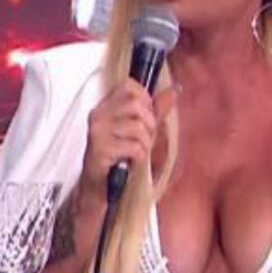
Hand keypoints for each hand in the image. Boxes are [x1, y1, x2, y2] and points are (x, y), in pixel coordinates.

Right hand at [78, 79, 176, 204]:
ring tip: (136, 152)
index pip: (128, 86)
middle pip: (136, 105)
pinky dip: (139, 156)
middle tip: (144, 139)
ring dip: (145, 144)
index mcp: (105, 107)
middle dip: (149, 124)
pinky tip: (131, 161)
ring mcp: (97, 132)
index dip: (145, 99)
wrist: (101, 186)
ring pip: (138, 127)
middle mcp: (98, 116)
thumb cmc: (120, 156)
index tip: (147, 116)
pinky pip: (134, 147)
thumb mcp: (141, 129)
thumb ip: (157, 109)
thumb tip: (175, 90)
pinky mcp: (100, 150)